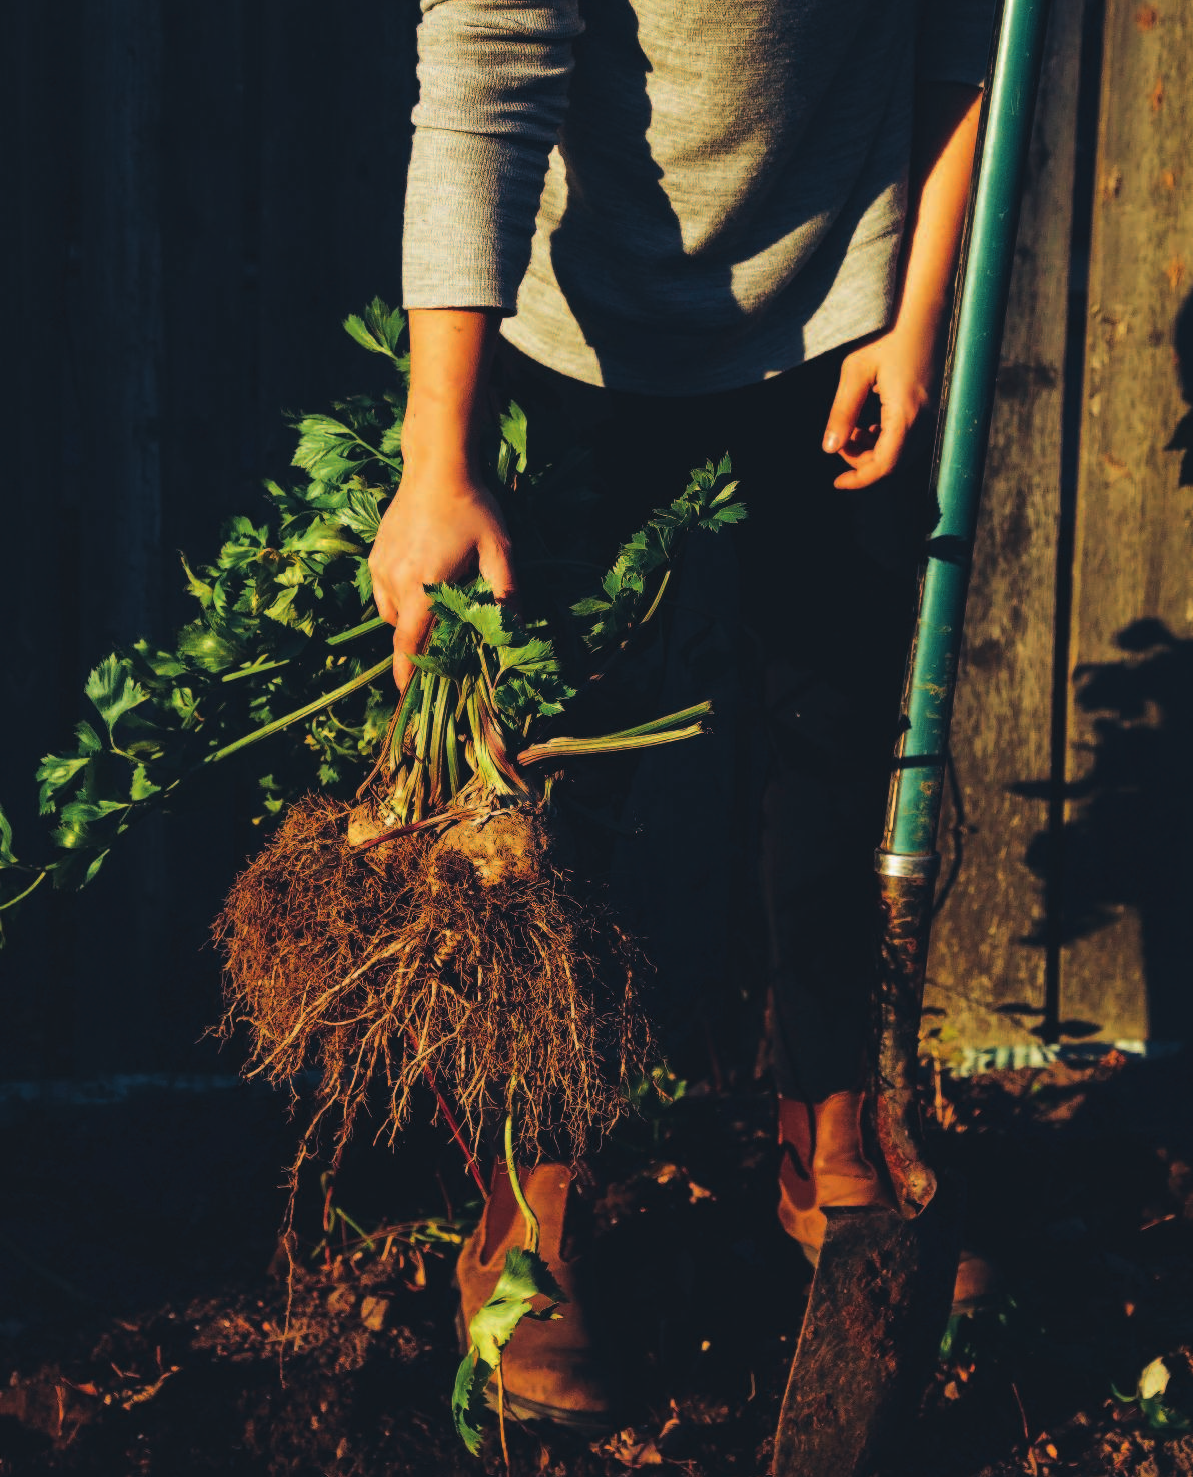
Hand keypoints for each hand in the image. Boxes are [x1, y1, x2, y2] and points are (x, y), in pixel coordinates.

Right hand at [369, 457, 516, 690]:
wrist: (436, 465)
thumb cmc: (471, 507)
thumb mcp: (497, 551)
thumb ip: (506, 594)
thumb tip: (515, 631)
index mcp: (420, 586)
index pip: (408, 643)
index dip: (407, 672)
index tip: (406, 696)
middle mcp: (392, 581)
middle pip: (402, 630)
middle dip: (419, 642)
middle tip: (444, 643)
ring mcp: (380, 567)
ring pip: (392, 611)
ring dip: (411, 619)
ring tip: (438, 606)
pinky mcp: (375, 554)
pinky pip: (384, 591)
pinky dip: (401, 598)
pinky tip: (424, 582)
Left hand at [821, 328, 933, 490]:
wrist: (922, 306)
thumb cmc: (888, 332)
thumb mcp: (855, 371)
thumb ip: (842, 413)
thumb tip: (829, 449)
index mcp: (907, 413)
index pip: (884, 465)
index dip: (859, 479)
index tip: (836, 483)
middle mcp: (926, 418)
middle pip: (894, 463)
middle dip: (864, 462)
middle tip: (841, 442)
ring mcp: (933, 412)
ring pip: (903, 452)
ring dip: (875, 451)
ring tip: (853, 430)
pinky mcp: (933, 404)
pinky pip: (911, 436)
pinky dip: (888, 439)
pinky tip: (869, 423)